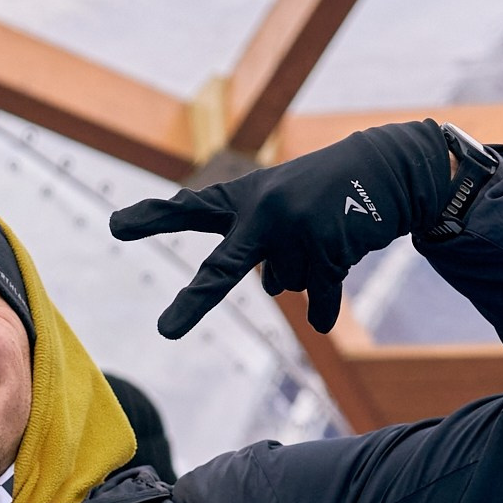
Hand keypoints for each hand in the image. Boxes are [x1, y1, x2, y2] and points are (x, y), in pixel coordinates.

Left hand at [109, 120, 451, 336]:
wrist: (387, 169)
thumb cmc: (323, 192)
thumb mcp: (282, 210)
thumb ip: (262, 250)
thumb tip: (274, 292)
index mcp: (243, 198)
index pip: (191, 209)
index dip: (152, 218)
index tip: (115, 226)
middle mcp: (263, 212)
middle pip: (224, 271)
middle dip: (195, 302)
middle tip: (165, 334)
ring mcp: (295, 231)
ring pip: (288, 283)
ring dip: (309, 268)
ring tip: (326, 231)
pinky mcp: (328, 248)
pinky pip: (318, 296)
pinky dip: (324, 304)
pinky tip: (329, 303)